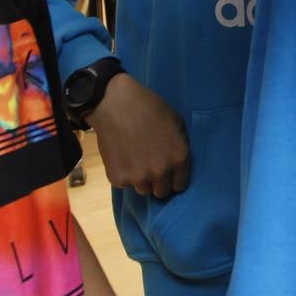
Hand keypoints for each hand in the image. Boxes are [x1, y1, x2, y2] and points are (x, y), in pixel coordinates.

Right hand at [85, 74, 190, 197]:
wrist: (114, 103)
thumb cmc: (148, 107)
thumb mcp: (175, 121)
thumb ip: (180, 145)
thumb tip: (180, 164)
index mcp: (178, 158)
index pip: (180, 186)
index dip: (174, 179)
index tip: (167, 172)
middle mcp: (161, 172)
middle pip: (162, 192)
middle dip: (158, 181)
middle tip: (150, 165)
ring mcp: (138, 177)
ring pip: (143, 190)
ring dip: (141, 179)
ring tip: (135, 159)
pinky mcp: (118, 179)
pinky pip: (125, 184)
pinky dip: (124, 174)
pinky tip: (122, 156)